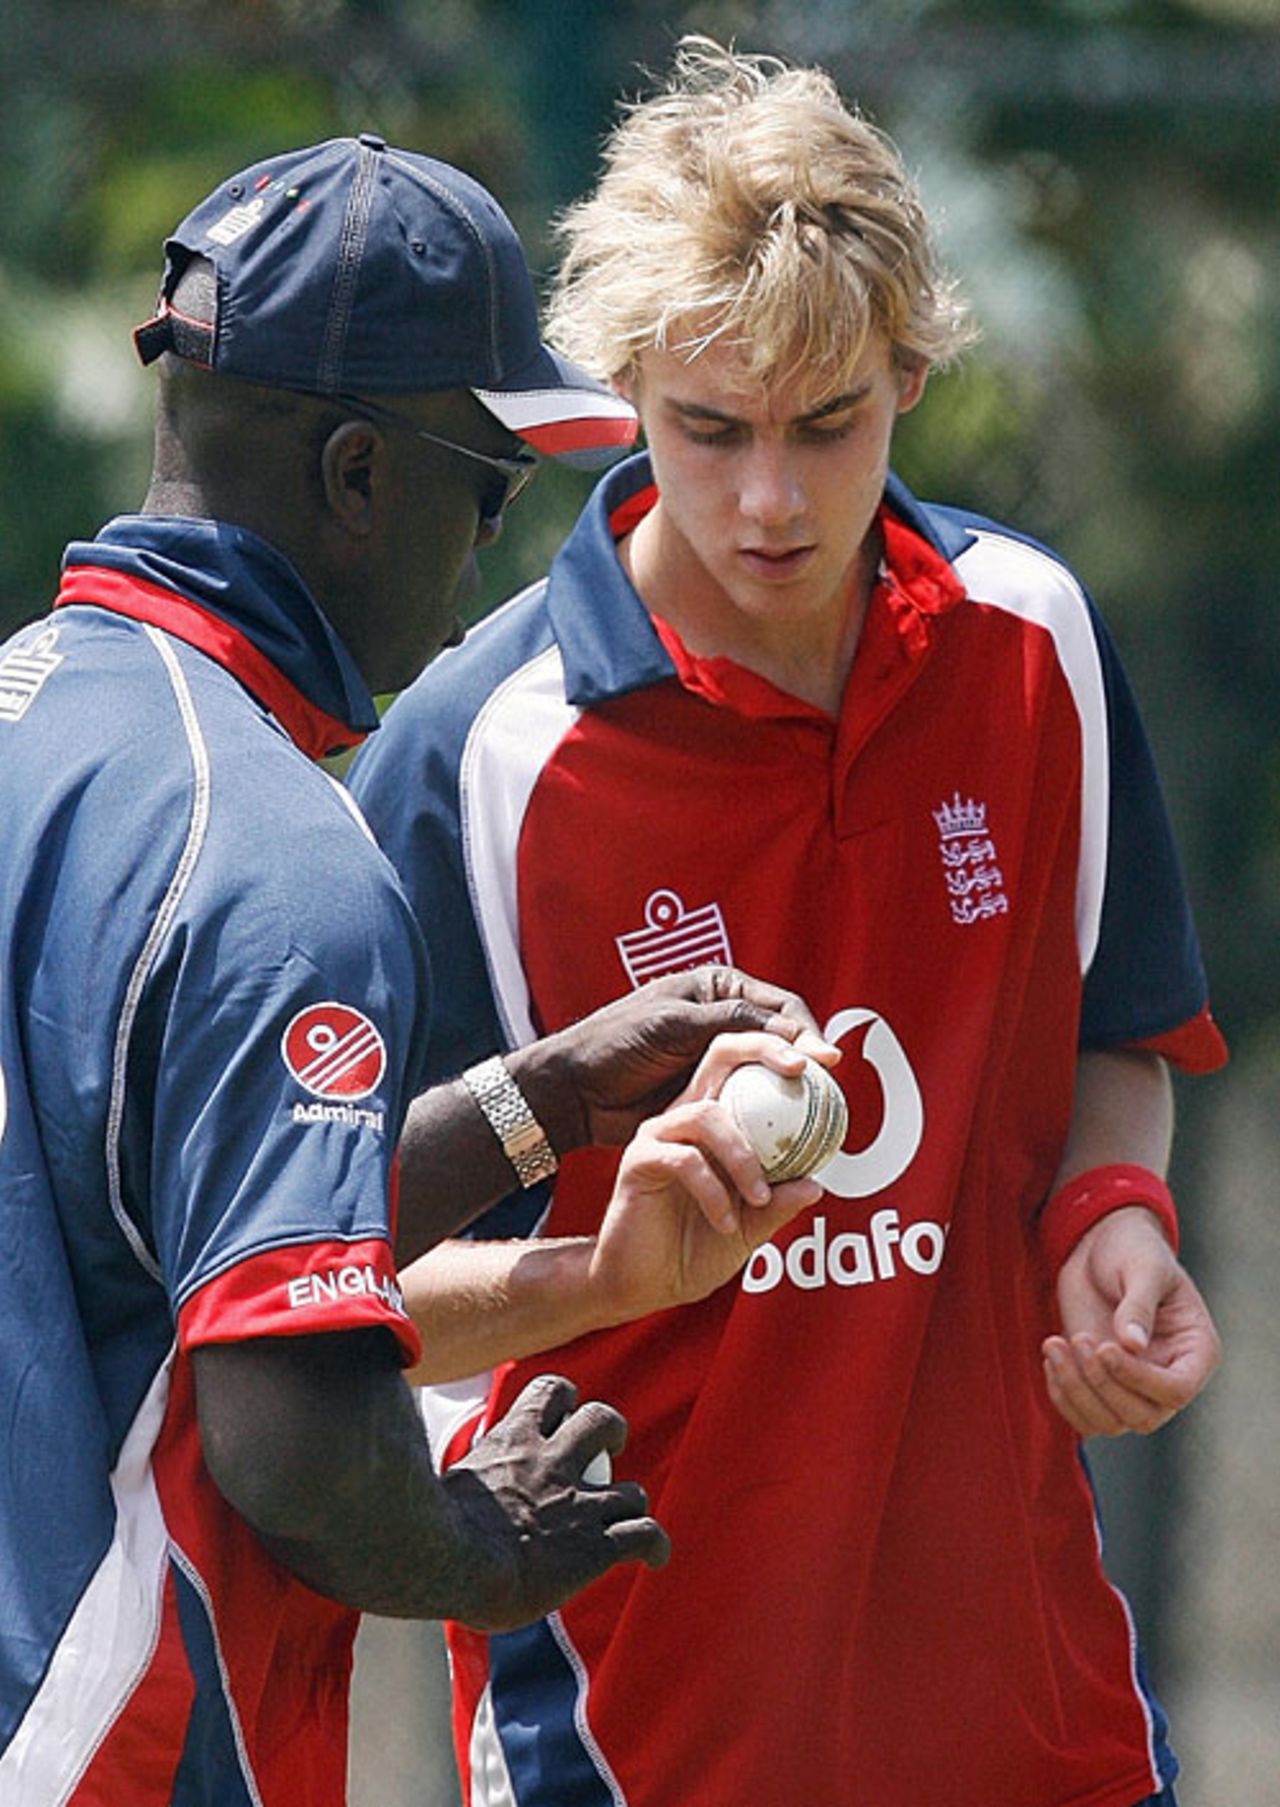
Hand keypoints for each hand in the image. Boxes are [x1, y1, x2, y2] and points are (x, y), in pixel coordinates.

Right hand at [441, 1375, 667, 1630]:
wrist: (448, 1562)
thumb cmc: (420, 1531)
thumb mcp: (423, 1482)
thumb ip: (435, 1476)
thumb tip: (395, 1479)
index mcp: (510, 1441)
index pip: (548, 1392)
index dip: (562, 1400)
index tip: (560, 1415)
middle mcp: (552, 1464)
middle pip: (601, 1420)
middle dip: (610, 1430)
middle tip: (607, 1449)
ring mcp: (578, 1505)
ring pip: (632, 1489)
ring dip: (633, 1500)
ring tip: (629, 1511)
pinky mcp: (594, 1545)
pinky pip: (643, 1536)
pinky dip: (654, 1545)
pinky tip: (653, 1557)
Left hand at [513, 964, 837, 1153]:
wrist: (574, 1090)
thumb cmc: (616, 1043)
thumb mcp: (675, 1025)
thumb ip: (733, 1024)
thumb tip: (795, 1034)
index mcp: (720, 989)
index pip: (782, 1006)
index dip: (808, 1032)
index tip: (823, 1062)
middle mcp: (727, 1021)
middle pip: (785, 1041)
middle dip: (809, 1066)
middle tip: (829, 1096)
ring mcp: (720, 1060)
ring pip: (771, 1077)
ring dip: (794, 1098)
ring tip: (819, 1122)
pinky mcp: (712, 1095)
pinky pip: (750, 1106)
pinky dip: (769, 1121)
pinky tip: (786, 1139)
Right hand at [587, 1031, 824, 1324]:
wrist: (642, 1287)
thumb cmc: (693, 1251)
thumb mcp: (750, 1229)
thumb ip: (777, 1205)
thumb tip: (816, 1184)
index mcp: (716, 1123)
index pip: (748, 1067)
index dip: (783, 1052)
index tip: (829, 1060)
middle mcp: (686, 1116)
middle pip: (721, 1054)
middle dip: (763, 1049)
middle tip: (800, 1070)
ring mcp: (660, 1135)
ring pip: (707, 1114)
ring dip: (743, 1156)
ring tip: (759, 1199)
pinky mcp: (639, 1160)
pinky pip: (684, 1159)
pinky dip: (713, 1192)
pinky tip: (726, 1223)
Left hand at [1042, 1206, 1221, 1436]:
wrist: (1100, 1245)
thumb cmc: (1131, 1249)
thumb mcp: (1142, 1267)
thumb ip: (1139, 1304)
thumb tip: (1134, 1345)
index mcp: (1196, 1351)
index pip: (1177, 1390)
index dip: (1139, 1379)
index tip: (1104, 1347)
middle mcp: (1169, 1376)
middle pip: (1142, 1416)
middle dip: (1102, 1384)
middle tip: (1079, 1338)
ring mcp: (1134, 1386)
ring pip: (1110, 1423)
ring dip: (1076, 1391)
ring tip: (1055, 1344)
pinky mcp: (1101, 1385)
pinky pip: (1083, 1417)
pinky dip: (1062, 1395)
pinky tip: (1051, 1356)